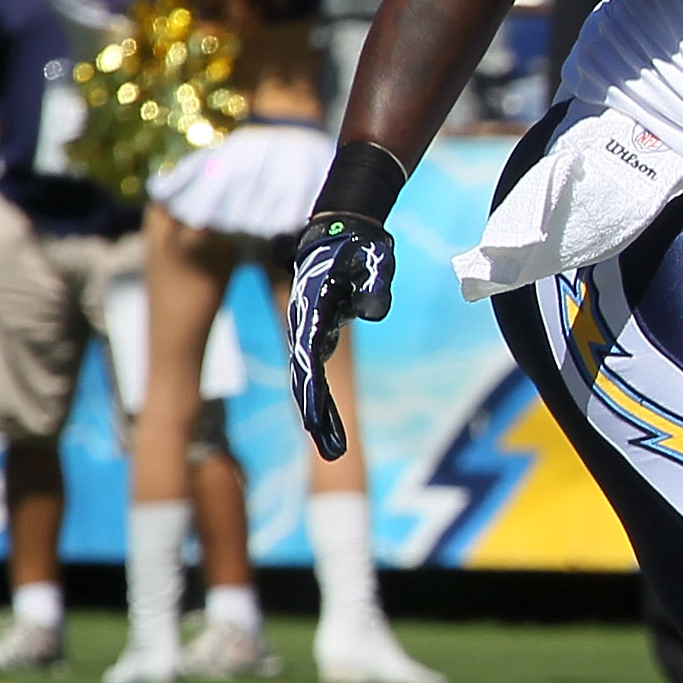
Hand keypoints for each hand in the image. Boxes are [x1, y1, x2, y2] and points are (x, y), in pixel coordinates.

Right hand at [288, 214, 395, 460]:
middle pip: (307, 379)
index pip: (310, 360)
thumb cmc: (358, 244)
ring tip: (333, 450)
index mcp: (314, 312)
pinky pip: (319, 372)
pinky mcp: (320, 332)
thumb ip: (375, 286)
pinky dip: (324, 398)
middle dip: (317, 416)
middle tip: (331, 453)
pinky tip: (329, 424)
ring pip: (311, 380)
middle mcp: (307, 326)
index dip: (312, 392)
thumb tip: (375, 314)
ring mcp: (311, 331)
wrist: (342, 230)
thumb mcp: (374, 260)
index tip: (312, 421)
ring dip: (321, 414)